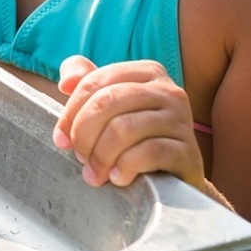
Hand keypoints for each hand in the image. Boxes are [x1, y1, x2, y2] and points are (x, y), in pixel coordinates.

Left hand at [53, 56, 204, 191]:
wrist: (174, 178)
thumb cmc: (134, 138)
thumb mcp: (110, 105)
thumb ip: (85, 82)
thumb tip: (65, 82)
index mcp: (146, 73)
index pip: (94, 82)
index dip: (70, 112)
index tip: (61, 139)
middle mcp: (168, 91)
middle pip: (106, 102)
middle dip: (83, 134)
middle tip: (79, 157)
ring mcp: (181, 120)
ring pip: (124, 128)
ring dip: (100, 156)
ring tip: (95, 173)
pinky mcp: (189, 152)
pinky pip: (148, 153)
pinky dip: (125, 167)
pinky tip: (118, 178)